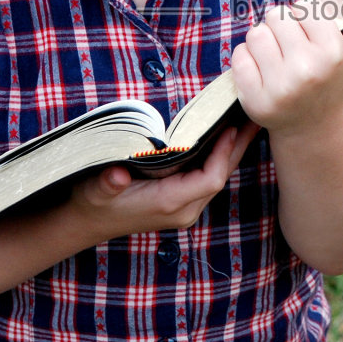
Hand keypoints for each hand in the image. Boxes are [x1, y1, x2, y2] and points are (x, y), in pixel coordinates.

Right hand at [68, 121, 260, 237]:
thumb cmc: (93, 203)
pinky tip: (226, 138)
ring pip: (217, 176)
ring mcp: (186, 207)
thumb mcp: (95, 191)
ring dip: (231, 151)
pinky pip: (209, 177)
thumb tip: (116, 176)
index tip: (229, 128)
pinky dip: (219, 157)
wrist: (87, 223)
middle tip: (255, 118)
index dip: (222, 154)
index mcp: (169, 204)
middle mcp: (184, 209)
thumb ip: (108, 183)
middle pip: (221, 176)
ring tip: (247, 123)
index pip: (210, 179)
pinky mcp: (183, 201)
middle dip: (237, 148)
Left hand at [230, 0, 342, 135]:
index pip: (302, 7)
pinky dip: (246, 58)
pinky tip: (262, 70)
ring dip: (262, 40)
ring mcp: (280, 87)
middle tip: (290, 45)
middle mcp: (307, 70)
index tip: (309, 35)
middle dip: (281, 26)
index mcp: (333, 53)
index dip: (303, 18)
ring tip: (276, 55)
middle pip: (275, 16)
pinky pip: (238, 56)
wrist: (315, 127)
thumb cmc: (338, 80)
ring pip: (255, 33)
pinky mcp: (256, 100)